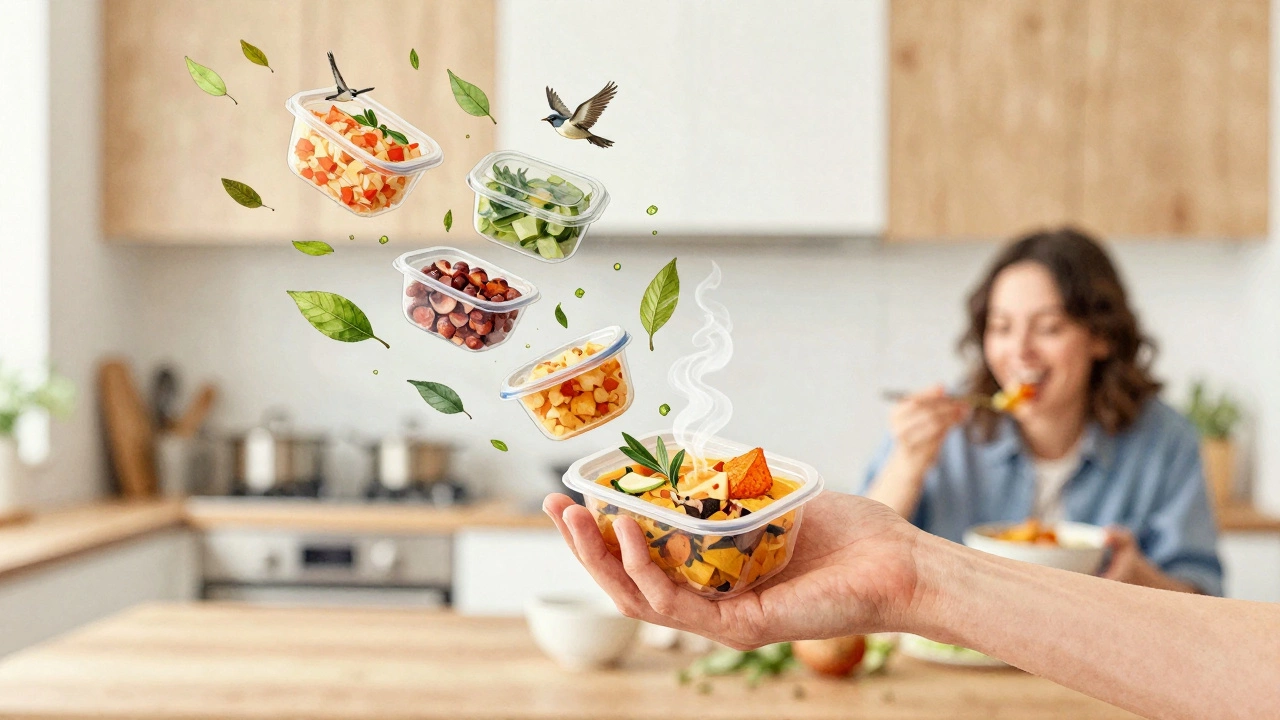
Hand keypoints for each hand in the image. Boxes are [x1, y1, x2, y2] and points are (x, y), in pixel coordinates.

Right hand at [542, 491, 921, 648]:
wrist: (899, 563)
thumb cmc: (847, 533)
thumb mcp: (770, 499)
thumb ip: (729, 487)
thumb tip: (694, 450)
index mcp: (713, 576)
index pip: (642, 560)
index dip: (601, 532)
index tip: (573, 495)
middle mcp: (711, 602)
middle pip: (628, 581)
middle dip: (583, 544)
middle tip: (554, 505)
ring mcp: (723, 619)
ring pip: (639, 596)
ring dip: (600, 556)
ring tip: (576, 515)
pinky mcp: (741, 628)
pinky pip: (676, 603)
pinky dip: (645, 567)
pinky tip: (627, 530)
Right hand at [889, 385, 969, 472]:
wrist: (907, 463)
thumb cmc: (915, 435)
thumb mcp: (918, 417)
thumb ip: (930, 404)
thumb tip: (944, 389)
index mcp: (895, 414)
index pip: (916, 400)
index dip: (931, 393)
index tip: (946, 388)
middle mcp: (898, 428)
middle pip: (927, 412)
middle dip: (947, 406)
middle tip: (963, 403)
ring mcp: (908, 442)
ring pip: (935, 424)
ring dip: (952, 417)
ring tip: (962, 412)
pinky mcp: (919, 454)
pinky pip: (939, 438)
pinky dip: (950, 428)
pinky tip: (956, 422)